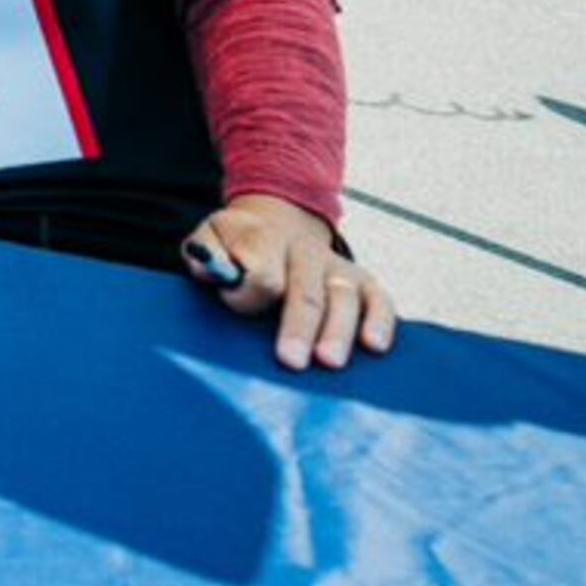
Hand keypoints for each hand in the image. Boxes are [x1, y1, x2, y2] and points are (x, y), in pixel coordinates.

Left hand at [185, 197, 396, 371]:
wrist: (276, 223)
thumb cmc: (238, 244)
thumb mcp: (211, 239)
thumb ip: (205, 253)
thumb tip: (211, 271)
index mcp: (265, 238)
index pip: (263, 271)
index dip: (248, 294)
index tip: (231, 304)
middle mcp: (306, 251)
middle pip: (305, 290)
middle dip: (298, 326)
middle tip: (291, 360)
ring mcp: (337, 266)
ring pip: (343, 296)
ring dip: (337, 330)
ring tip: (329, 362)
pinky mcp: (364, 281)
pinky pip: (379, 300)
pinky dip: (380, 321)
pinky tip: (374, 346)